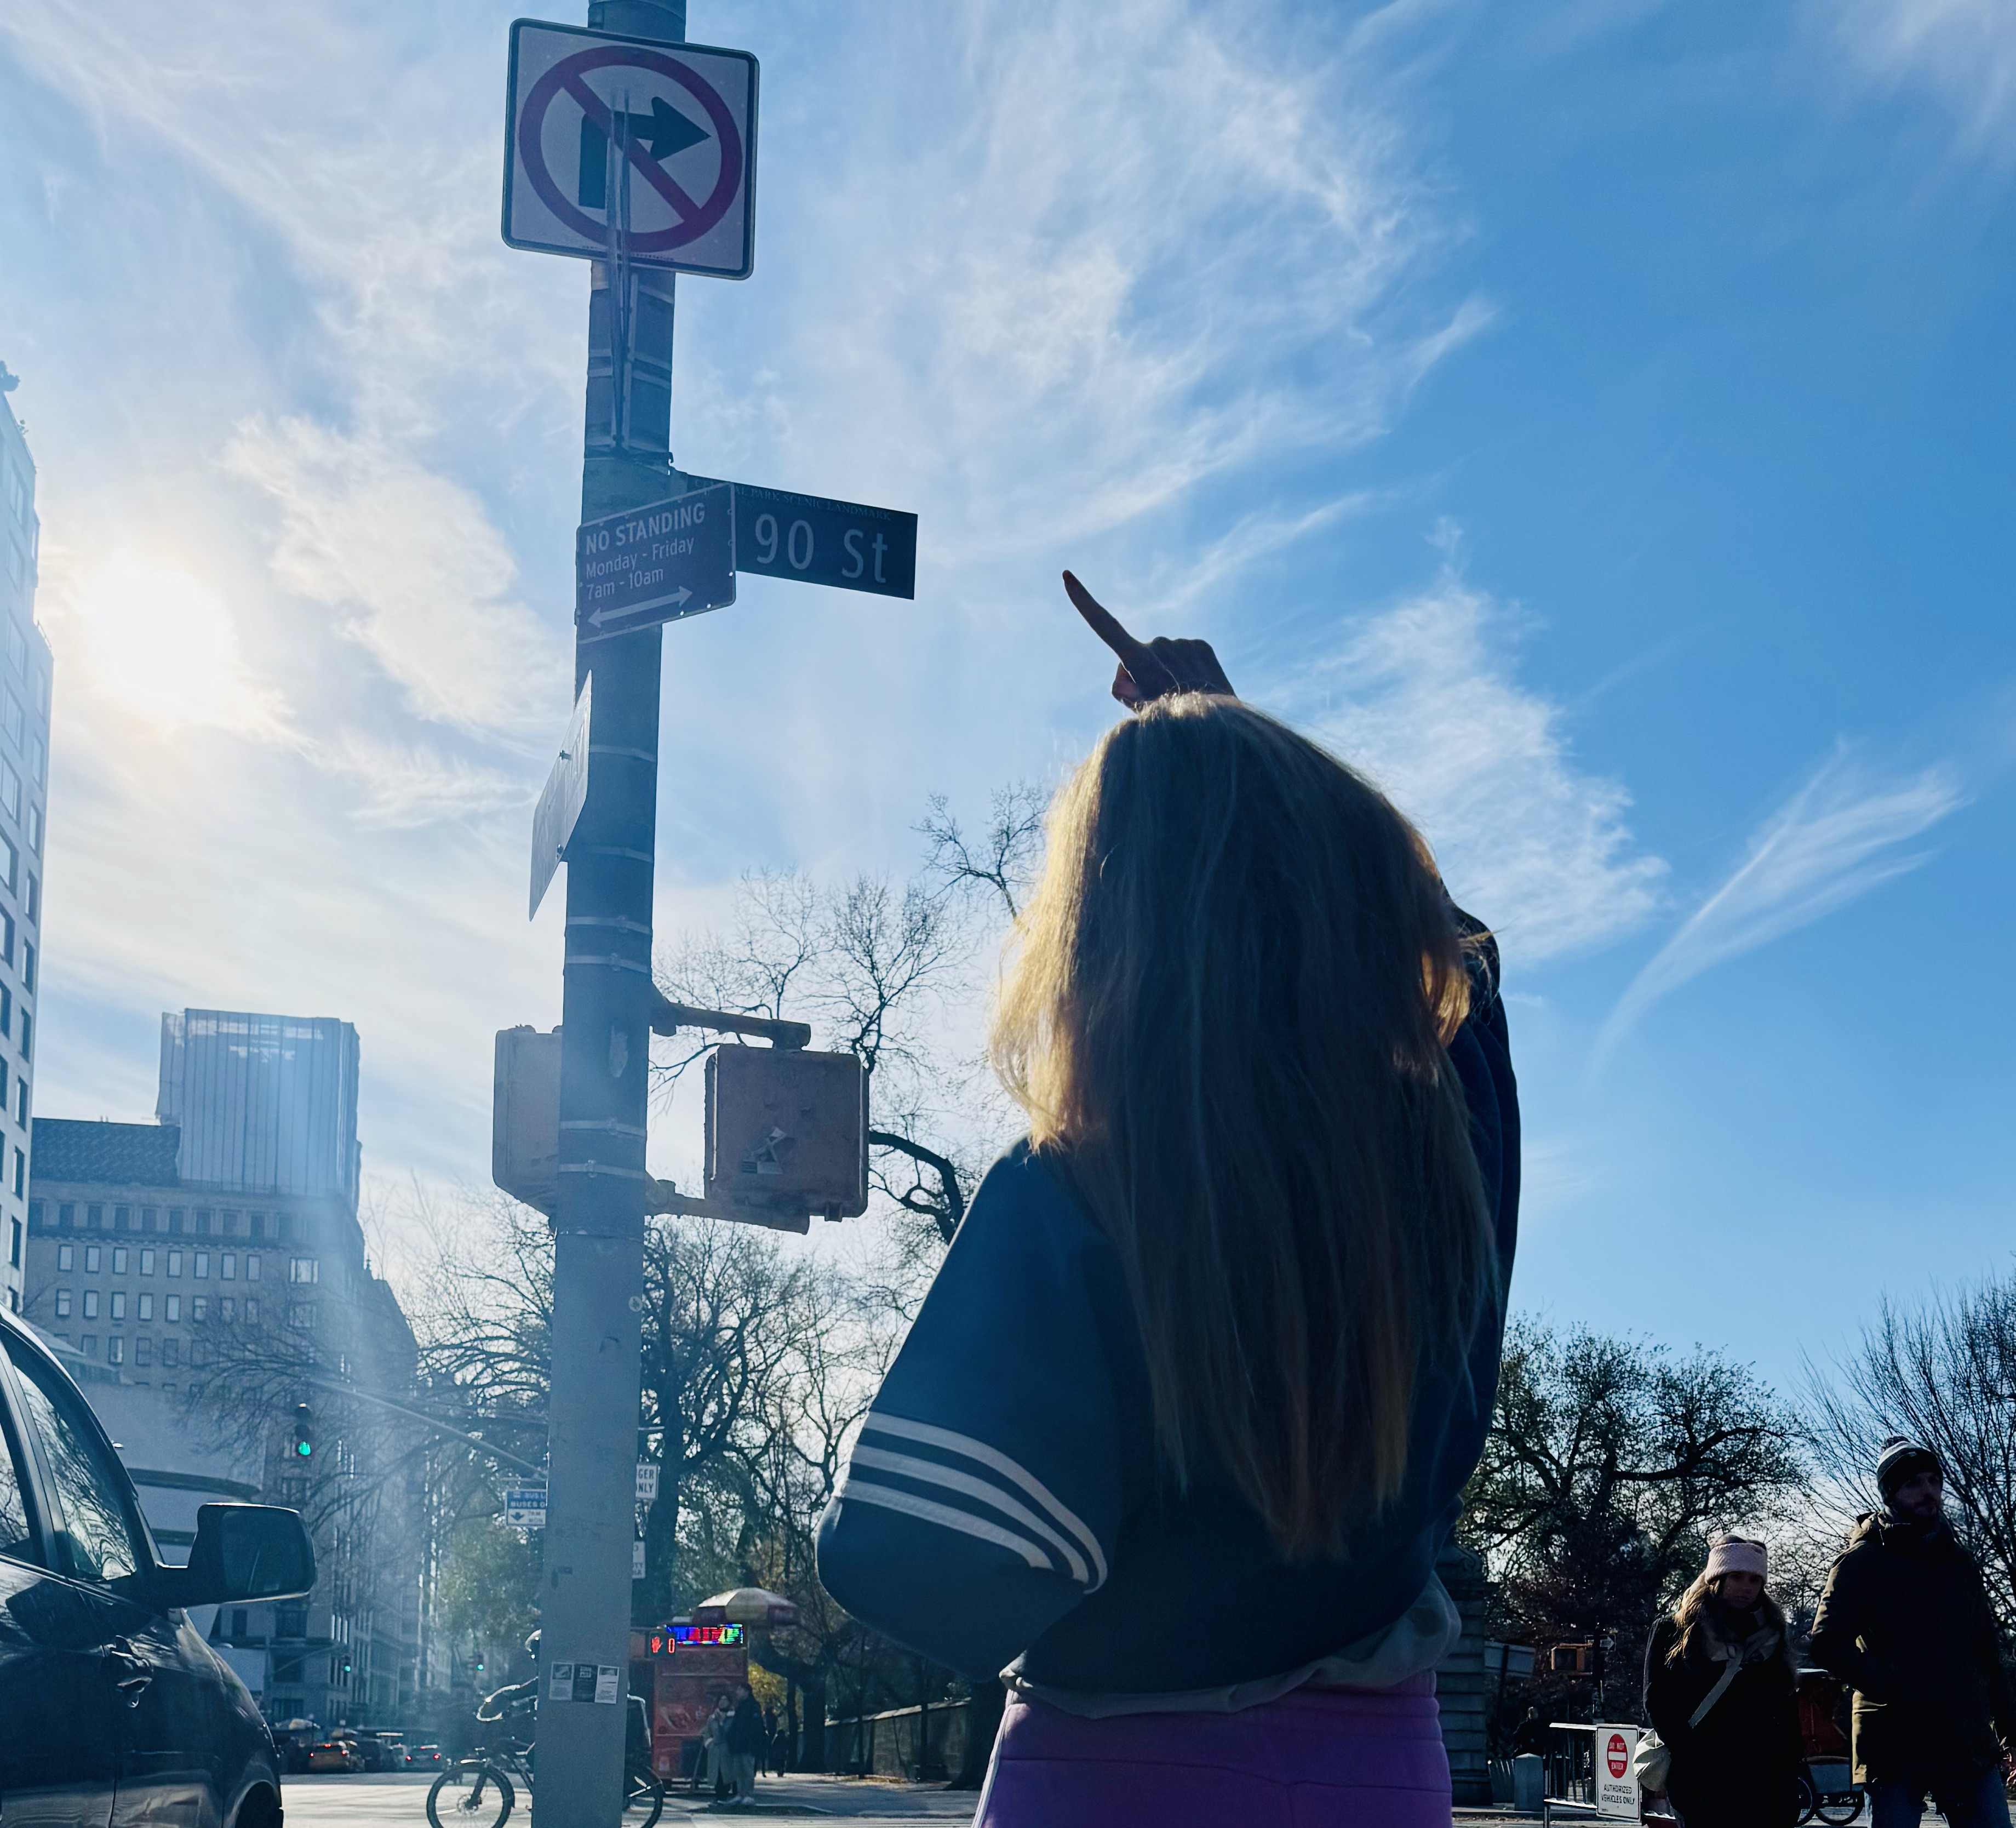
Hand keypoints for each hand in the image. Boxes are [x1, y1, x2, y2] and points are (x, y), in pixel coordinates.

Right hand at [1062, 571, 1234, 709]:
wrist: (1219, 723)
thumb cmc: (1174, 723)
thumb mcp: (1140, 712)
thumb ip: (1124, 690)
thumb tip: (1122, 671)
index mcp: (1139, 659)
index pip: (1104, 625)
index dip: (1083, 601)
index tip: (1066, 576)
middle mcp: (1158, 645)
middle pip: (1136, 656)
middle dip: (1142, 674)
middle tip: (1160, 699)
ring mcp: (1181, 643)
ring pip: (1163, 656)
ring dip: (1166, 672)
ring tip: (1181, 695)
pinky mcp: (1200, 645)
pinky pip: (1184, 655)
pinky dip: (1186, 669)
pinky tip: (1196, 685)